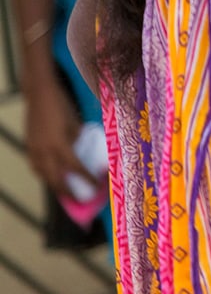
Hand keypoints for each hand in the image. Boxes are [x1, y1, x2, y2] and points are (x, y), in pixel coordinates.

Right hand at [23, 82, 89, 196]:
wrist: (39, 95)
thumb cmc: (62, 106)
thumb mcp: (75, 123)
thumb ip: (77, 140)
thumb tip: (82, 153)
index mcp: (59, 145)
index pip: (75, 167)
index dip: (86, 178)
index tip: (97, 186)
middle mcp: (44, 151)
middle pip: (55, 178)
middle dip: (67, 191)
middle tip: (78, 199)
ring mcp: (33, 149)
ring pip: (42, 174)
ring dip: (53, 184)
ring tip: (65, 191)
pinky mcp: (28, 146)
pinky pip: (36, 166)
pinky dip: (44, 173)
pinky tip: (51, 175)